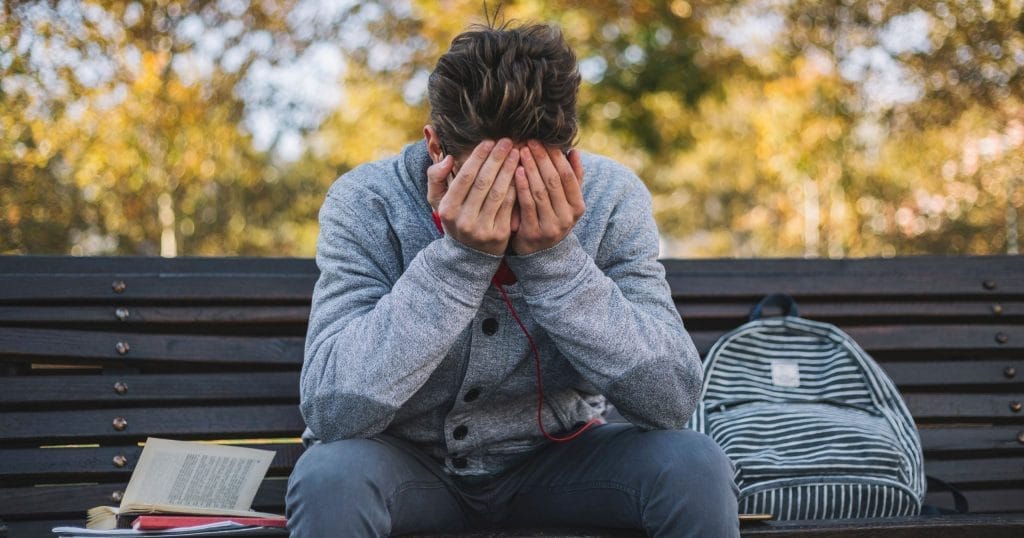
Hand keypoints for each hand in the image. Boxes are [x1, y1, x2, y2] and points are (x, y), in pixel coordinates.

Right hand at [434, 138, 519, 255]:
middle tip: (507, 141)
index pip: (464, 178)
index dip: (477, 157)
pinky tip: (522, 171)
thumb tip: (448, 158)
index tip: (488, 141)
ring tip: (516, 152)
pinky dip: (516, 186)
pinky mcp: (500, 234)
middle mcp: (464, 220)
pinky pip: (510, 205)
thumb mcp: (438, 200)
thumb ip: (435, 177)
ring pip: (498, 193)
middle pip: (483, 183)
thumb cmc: (455, 218)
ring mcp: (482, 229)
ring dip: (509, 169)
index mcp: (447, 209)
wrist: (469, 254)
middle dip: (496, 159)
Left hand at [511, 140, 584, 254]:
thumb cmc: (551, 218)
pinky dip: (522, 186)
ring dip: (530, 169)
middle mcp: (567, 218)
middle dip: (541, 159)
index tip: (544, 141)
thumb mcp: (566, 201)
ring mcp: (551, 227)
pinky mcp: (533, 233)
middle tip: (530, 141)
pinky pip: (527, 205)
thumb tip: (575, 152)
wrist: (540, 254)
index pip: (568, 176)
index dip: (556, 157)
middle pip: (554, 181)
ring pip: (540, 191)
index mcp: (578, 207)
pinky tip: (516, 171)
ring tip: (521, 151)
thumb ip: (573, 179)